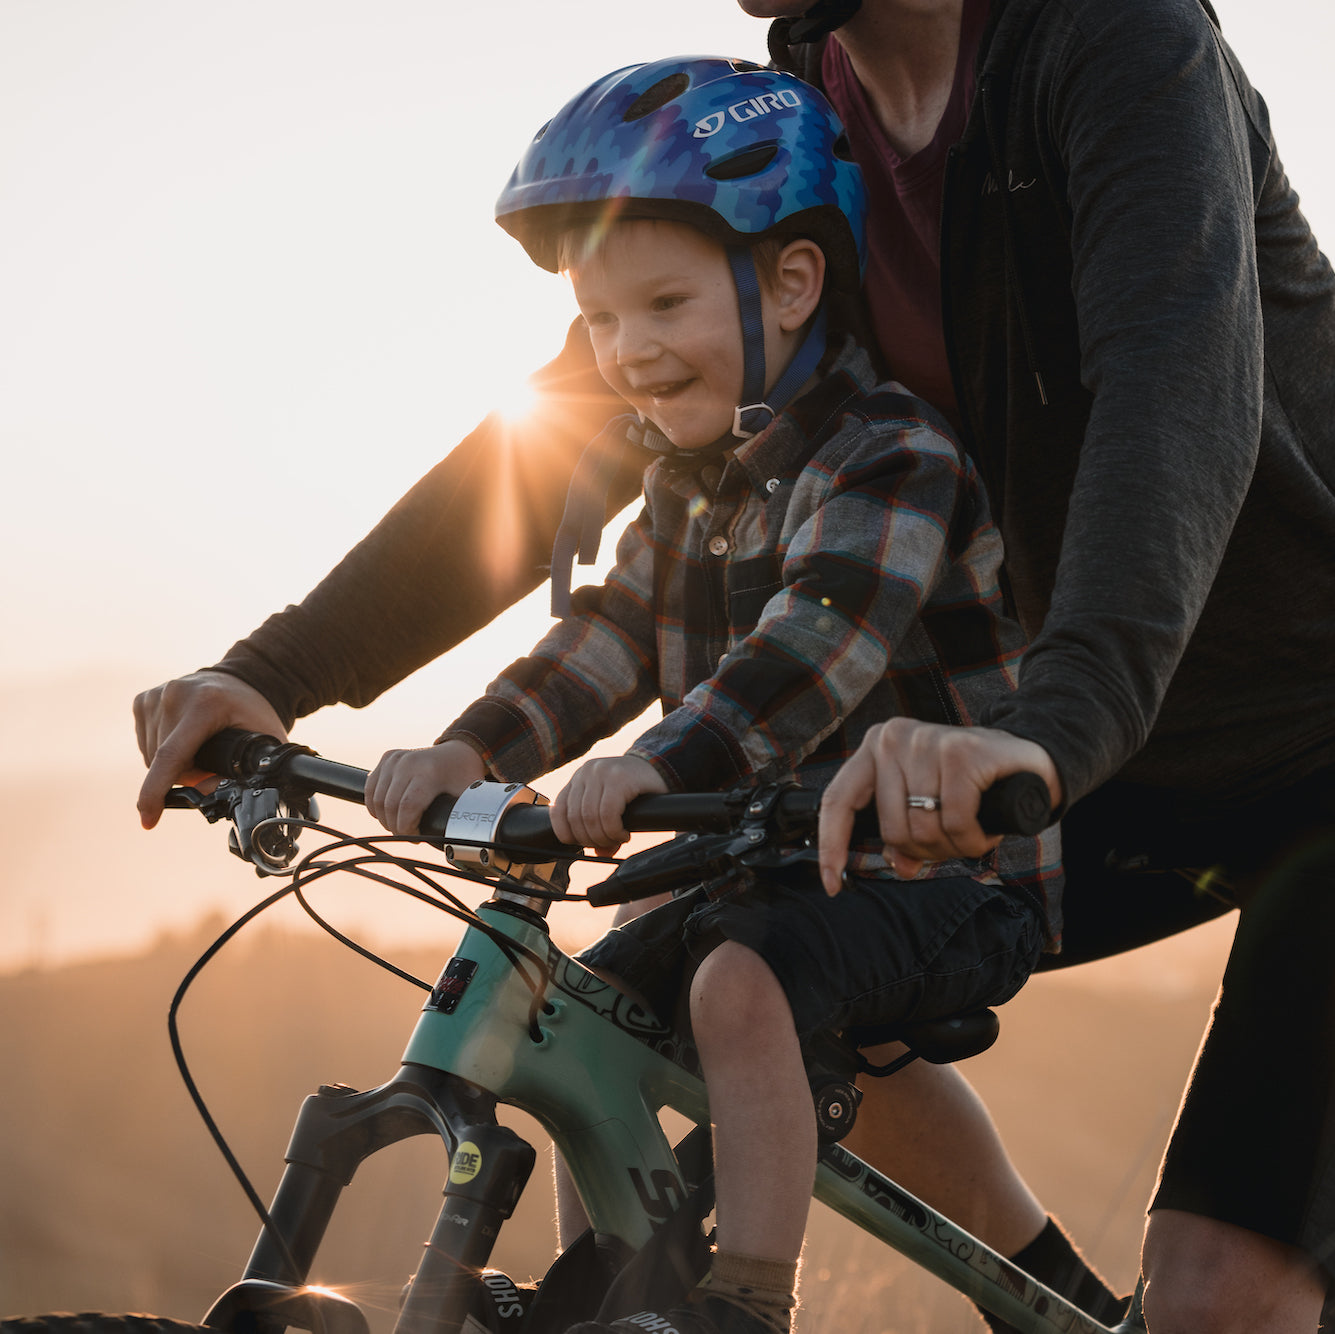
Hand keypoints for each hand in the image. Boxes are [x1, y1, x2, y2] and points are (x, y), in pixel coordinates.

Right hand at [135, 671, 287, 829]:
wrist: (241, 679)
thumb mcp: (263, 739)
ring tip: (200, 748)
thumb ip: (248, 770)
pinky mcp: (143, 700)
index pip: (171, 755)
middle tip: (211, 765)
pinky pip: (145, 743)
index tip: (148, 820)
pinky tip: (184, 739)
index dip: (157, 791)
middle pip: (163, 761)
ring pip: (150, 755)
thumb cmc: (253, 712)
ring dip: (172, 765)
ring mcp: (155, 696)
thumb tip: (214, 794)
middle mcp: (174, 695)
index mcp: (204, 703)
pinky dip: (161, 751)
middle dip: (186, 775)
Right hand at [365, 740, 485, 834]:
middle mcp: (408, 762)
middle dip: (395, 828)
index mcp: (428, 772)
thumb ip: (459, 818)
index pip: (407, 808)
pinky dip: (375, 805)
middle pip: (389, 806)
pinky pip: (371, 788)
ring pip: (377, 800)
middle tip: (407, 835)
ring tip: (399, 826)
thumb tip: (456, 844)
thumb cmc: (464, 777)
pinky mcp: (388, 757)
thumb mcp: (466, 797)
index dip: (407, 829)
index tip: (416, 838)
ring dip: (384, 819)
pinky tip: (385, 814)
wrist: (459, 752)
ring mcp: (395, 758)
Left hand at [551, 755, 667, 853]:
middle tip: (607, 845)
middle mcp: (586, 772)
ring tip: (617, 839)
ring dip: (604, 837)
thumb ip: (599, 827)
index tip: (584, 844)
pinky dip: (614, 831)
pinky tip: (624, 834)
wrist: (661, 767)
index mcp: (578, 778)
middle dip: (590, 839)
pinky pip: (608, 814)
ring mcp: (601, 772)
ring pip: (590, 817)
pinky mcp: (619, 778)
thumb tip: (599, 853)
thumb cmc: (635, 789)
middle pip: (576, 818)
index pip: (558, 811)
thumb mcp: (611, 805)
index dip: (567, 834)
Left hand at [818, 718, 1060, 892]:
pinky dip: (973, 839)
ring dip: (954, 846)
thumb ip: (903, 834)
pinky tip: (985, 828)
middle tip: (953, 839)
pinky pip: (955, 822)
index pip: (838, 800)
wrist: (1030, 761)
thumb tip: (896, 864)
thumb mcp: (928, 806)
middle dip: (925, 850)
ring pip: (923, 830)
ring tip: (972, 829)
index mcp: (876, 748)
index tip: (831, 885)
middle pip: (891, 829)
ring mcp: (927, 742)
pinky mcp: (961, 753)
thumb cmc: (971, 785)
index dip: (832, 845)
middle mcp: (894, 738)